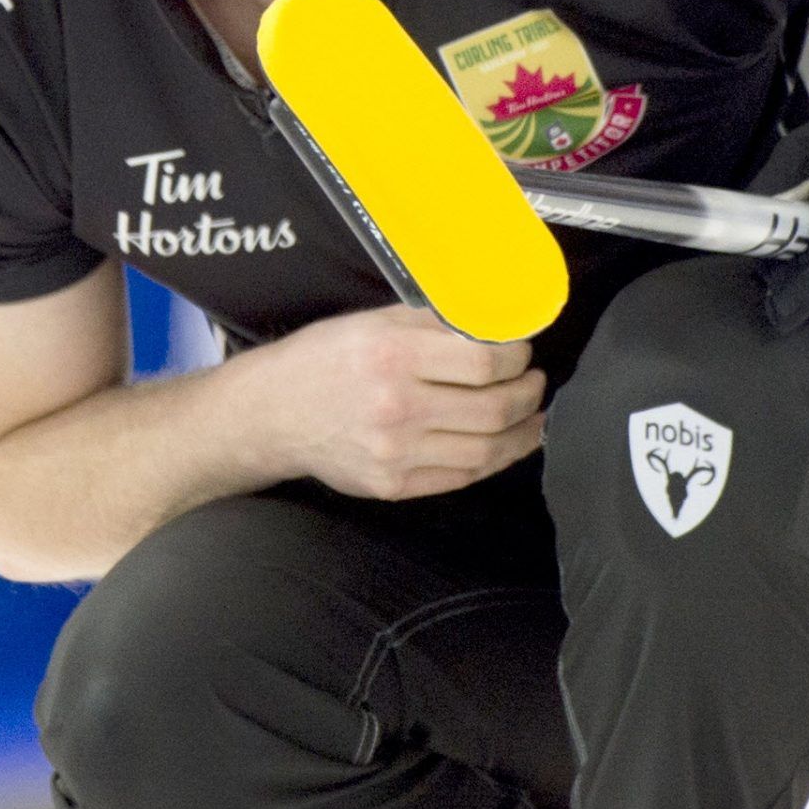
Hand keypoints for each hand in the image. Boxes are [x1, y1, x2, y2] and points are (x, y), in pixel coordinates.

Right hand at [241, 304, 546, 499]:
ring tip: (531, 415)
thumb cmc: (324, 360)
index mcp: (393, 355)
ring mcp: (394, 453)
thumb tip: (496, 323)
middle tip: (534, 381)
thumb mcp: (374, 322)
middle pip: (493, 409)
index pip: (484, 361)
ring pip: (485, 450)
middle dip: (528, 394)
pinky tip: (504, 444)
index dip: (517, 357)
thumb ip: (434, 323)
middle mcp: (395, 406)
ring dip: (521, 433)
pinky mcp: (392, 485)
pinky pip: (460, 477)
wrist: (273, 414)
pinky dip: (493, 461)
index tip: (522, 351)